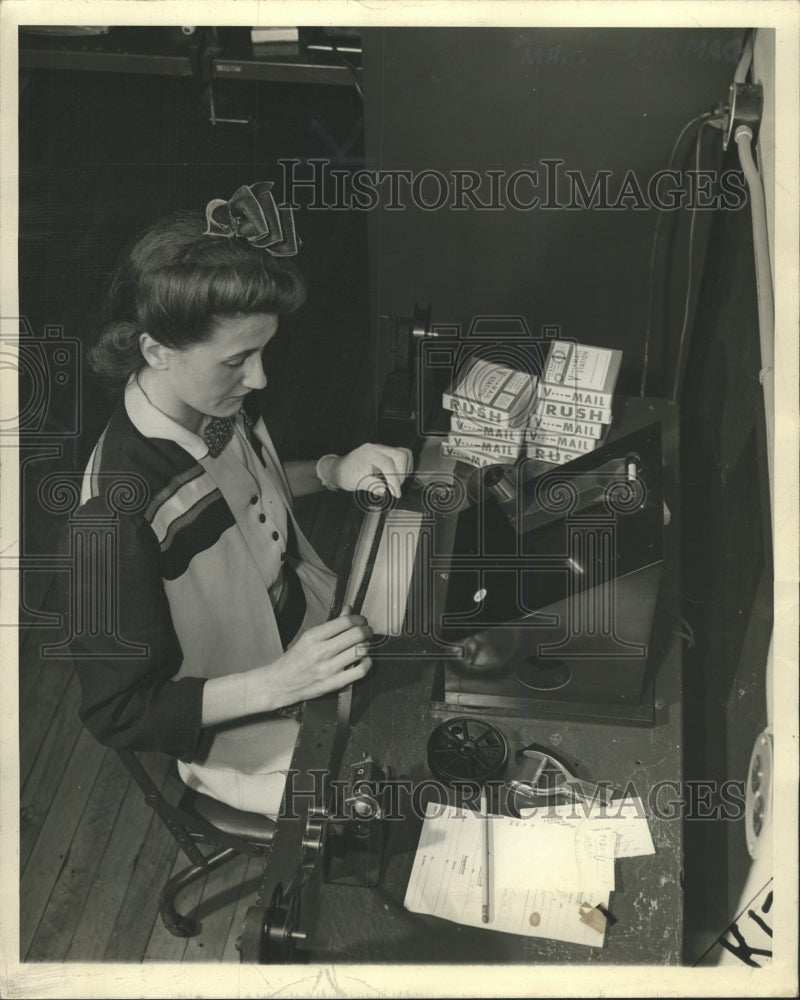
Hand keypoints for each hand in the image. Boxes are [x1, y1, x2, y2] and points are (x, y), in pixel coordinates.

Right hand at [257, 612, 372, 709]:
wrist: (280, 684)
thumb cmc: (294, 659)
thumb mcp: (308, 637)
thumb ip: (331, 625)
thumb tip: (348, 610)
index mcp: (313, 637)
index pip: (345, 622)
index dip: (359, 619)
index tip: (361, 620)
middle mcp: (321, 651)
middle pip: (356, 635)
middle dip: (366, 630)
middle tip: (366, 630)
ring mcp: (328, 668)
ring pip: (360, 651)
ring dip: (366, 645)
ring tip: (364, 644)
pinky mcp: (334, 683)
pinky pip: (359, 671)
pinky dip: (367, 663)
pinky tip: (364, 659)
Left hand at [322, 444, 413, 498]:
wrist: (341, 468)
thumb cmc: (347, 474)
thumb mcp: (356, 482)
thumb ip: (371, 485)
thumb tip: (383, 490)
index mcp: (369, 453)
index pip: (388, 464)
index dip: (394, 480)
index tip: (396, 493)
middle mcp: (377, 448)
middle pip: (400, 455)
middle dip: (402, 473)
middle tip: (397, 487)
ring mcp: (383, 449)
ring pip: (404, 454)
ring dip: (405, 469)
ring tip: (397, 482)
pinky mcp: (386, 452)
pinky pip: (402, 456)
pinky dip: (404, 467)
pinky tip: (397, 477)